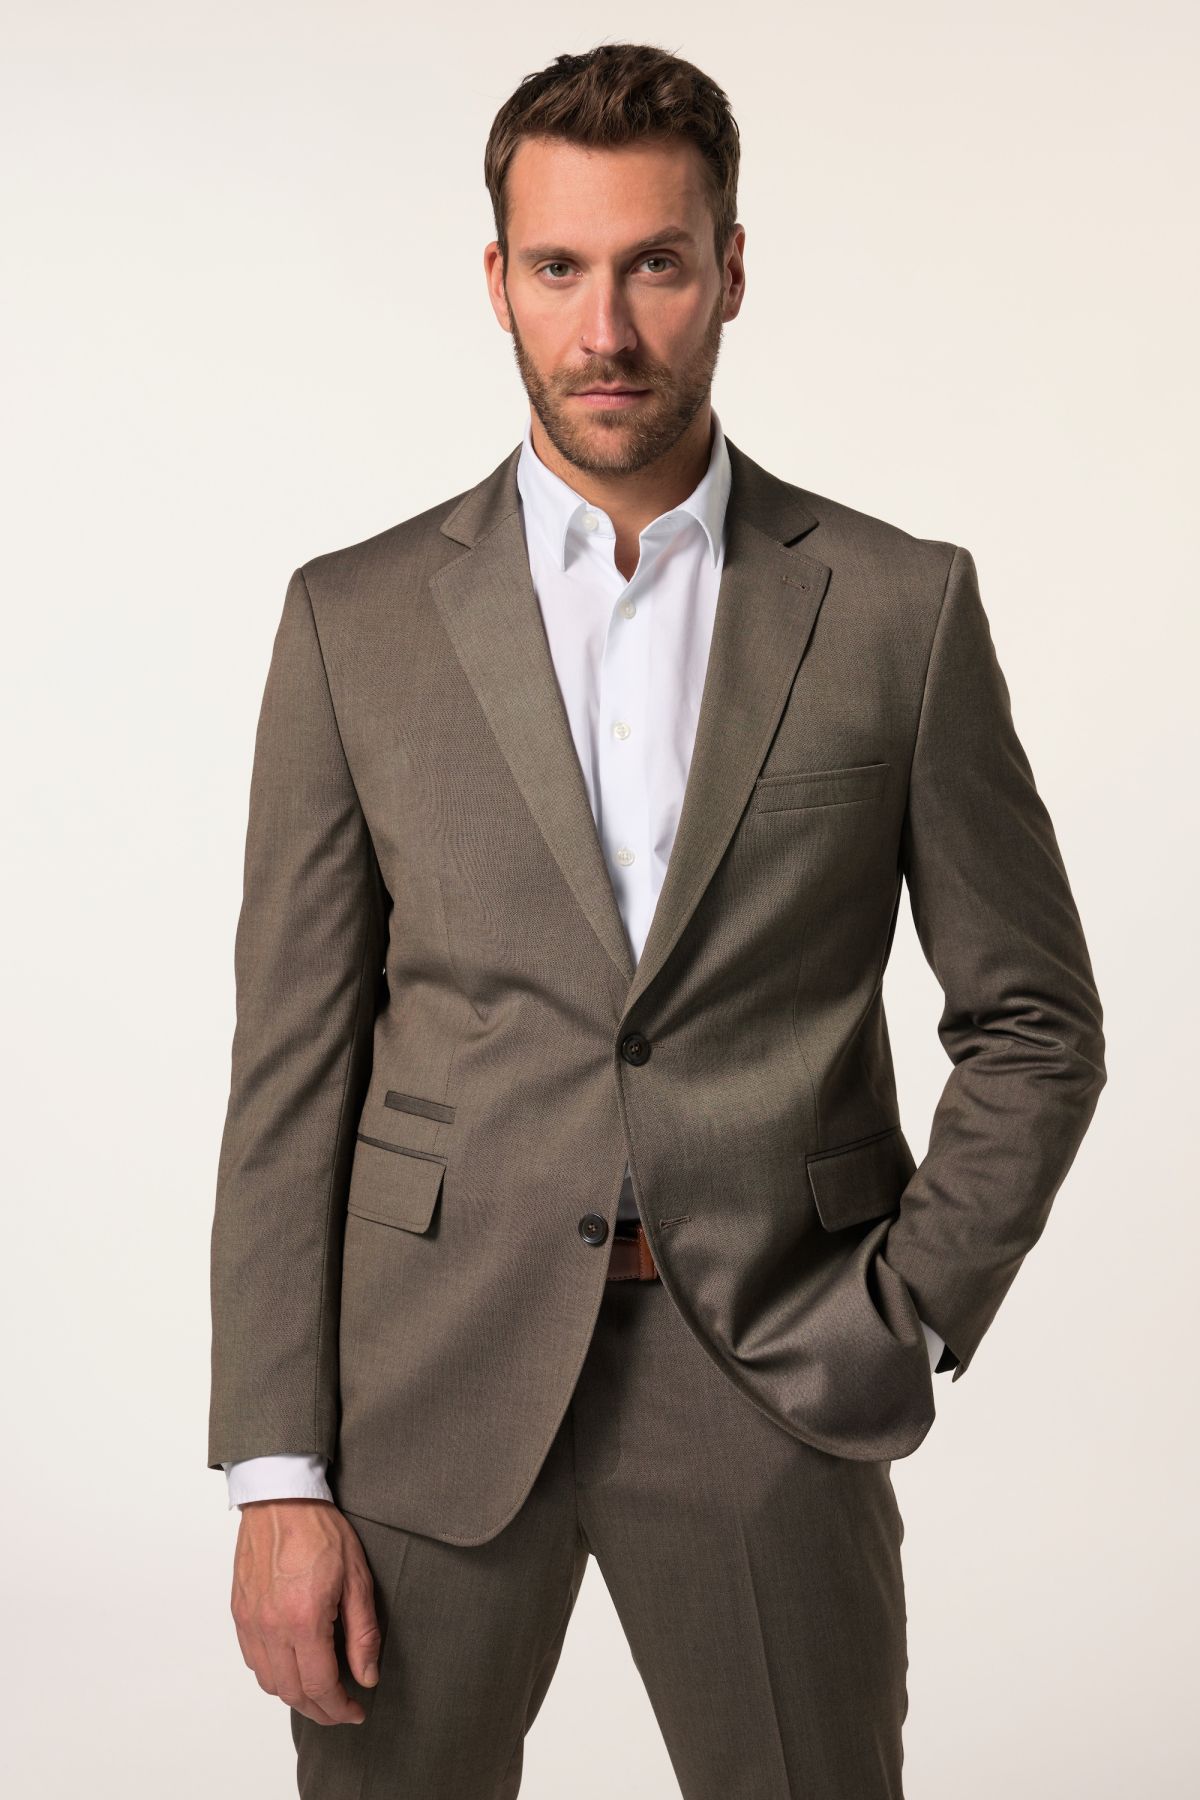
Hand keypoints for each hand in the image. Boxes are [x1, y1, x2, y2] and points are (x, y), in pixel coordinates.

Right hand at [230, 1498, 380, 1725]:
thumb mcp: (357, 1578)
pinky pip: (253, 1659)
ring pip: (269, 1682)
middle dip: (319, 1709)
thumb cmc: (321, 1531)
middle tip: (340, 1709)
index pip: (320, 1687)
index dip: (339, 1709)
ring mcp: (250, 1621)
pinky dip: (273, 1674)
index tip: (355, 1712)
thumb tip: (367, 1676)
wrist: (281, 1498)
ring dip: (295, 1695)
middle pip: (292, 1693)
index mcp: (304, 1621)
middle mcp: (271, 1627)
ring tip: (319, 1691)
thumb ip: (363, 1633)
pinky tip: (292, 1666)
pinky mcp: (239, 1612)